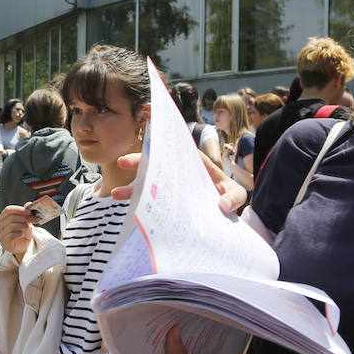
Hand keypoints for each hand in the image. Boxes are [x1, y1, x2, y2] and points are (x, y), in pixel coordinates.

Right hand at [0, 204, 32, 260]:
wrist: (23, 245)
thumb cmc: (23, 232)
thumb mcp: (26, 220)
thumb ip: (26, 212)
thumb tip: (29, 204)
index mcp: (3, 217)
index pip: (8, 210)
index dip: (19, 209)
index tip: (29, 211)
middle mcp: (0, 225)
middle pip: (11, 217)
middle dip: (24, 218)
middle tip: (35, 219)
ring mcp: (1, 234)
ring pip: (12, 226)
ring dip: (23, 226)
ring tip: (30, 228)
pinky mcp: (4, 243)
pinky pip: (12, 235)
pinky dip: (20, 234)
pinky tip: (23, 235)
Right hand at [109, 152, 248, 215]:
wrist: (225, 211)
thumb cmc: (230, 197)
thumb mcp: (237, 195)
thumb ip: (233, 198)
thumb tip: (222, 205)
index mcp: (196, 165)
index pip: (178, 151)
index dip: (163, 145)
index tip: (149, 142)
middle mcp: (180, 174)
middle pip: (158, 165)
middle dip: (140, 163)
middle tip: (122, 162)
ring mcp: (173, 188)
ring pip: (151, 185)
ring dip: (135, 189)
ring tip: (117, 193)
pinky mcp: (170, 203)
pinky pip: (154, 202)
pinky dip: (142, 205)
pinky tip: (130, 210)